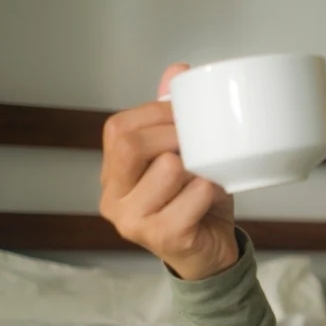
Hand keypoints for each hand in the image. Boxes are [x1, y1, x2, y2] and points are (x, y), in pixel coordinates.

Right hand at [98, 63, 238, 280]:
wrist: (211, 254)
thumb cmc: (194, 202)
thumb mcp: (182, 155)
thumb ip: (171, 117)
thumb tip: (177, 71)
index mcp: (112, 173)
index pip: (119, 128)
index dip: (155, 114)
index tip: (186, 115)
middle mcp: (113, 198)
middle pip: (130, 145)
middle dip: (173, 134)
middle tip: (200, 140)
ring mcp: (134, 222)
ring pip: (167, 168)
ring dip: (197, 164)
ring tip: (207, 172)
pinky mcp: (163, 238)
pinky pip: (193, 197)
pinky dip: (210, 189)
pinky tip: (214, 194)